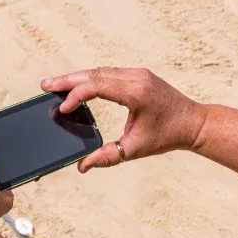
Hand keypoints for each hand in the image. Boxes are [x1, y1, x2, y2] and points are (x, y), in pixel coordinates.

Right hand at [42, 67, 207, 171]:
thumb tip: (83, 166)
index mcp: (135, 93)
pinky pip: (109, 73)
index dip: (76, 97)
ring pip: (100, 71)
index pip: (97, 87)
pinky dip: (91, 79)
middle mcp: (136, 77)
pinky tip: (78, 86)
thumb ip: (107, 157)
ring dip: (77, 78)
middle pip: (94, 73)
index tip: (62, 109)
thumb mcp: (136, 149)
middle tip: (45, 86)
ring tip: (56, 86)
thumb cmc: (167, 136)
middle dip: (67, 80)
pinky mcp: (138, 75)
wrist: (193, 123)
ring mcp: (138, 73)